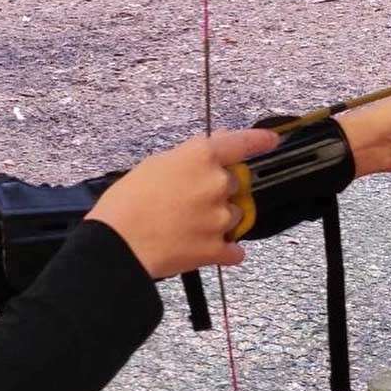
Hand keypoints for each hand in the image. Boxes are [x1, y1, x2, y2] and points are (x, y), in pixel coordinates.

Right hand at [85, 129, 278, 278]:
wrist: (118, 243)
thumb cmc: (127, 201)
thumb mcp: (155, 164)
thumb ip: (188, 158)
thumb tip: (206, 158)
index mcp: (202, 157)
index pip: (241, 143)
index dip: (259, 140)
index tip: (272, 140)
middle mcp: (218, 184)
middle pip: (233, 184)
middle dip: (217, 190)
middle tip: (189, 200)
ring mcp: (220, 218)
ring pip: (235, 215)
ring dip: (219, 219)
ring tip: (188, 226)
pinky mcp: (217, 248)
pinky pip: (234, 249)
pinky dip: (223, 249)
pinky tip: (201, 247)